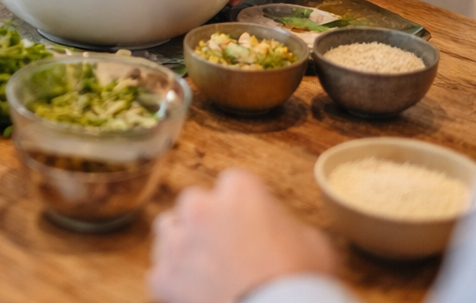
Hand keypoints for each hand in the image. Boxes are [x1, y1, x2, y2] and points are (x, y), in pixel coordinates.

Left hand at [148, 168, 335, 302]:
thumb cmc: (300, 282)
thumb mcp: (314, 243)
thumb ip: (288, 227)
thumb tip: (283, 235)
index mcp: (240, 191)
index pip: (234, 183)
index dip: (243, 204)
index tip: (250, 221)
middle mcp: (201, 208)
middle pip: (194, 202)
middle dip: (206, 220)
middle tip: (225, 245)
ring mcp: (178, 243)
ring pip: (168, 229)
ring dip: (182, 243)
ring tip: (203, 267)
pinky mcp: (163, 278)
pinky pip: (161, 272)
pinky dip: (173, 282)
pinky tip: (193, 294)